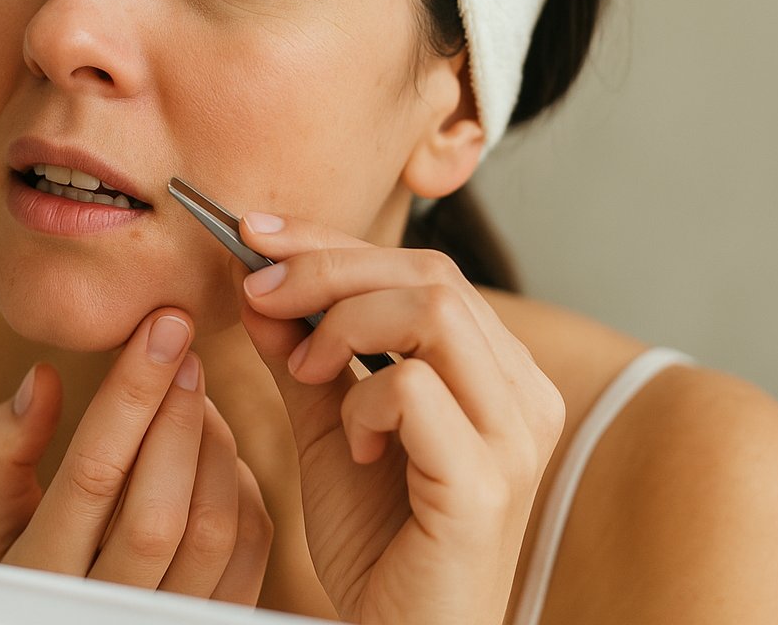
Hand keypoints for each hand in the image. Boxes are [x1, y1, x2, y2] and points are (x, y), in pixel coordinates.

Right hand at [0, 308, 271, 604]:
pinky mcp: (210, 621)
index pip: (92, 474)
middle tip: (185, 348)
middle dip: (179, 417)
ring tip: (196, 396)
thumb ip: (3, 450)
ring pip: (211, 530)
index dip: (131, 394)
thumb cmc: (25, 566)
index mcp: (40, 571)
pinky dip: (243, 491)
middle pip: (157, 511)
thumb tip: (43, 378)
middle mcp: (101, 607)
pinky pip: (248, 553)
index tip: (161, 326)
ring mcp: (161, 621)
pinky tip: (216, 453)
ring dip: (215, 447)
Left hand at [235, 214, 564, 624]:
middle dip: (327, 269)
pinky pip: (415, 391)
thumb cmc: (379, 543)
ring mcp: (514, 437)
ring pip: (432, 311)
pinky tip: (352, 443)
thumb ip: (301, 357)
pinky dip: (361, 401)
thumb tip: (259, 283)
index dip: (334, 242)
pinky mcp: (485, 484)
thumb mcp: (330, 428)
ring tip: (306, 372)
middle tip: (258, 292)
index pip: (424, 269)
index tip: (256, 235)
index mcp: (497, 371)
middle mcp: (522, 394)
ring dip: (343, 324)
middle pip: (430, 275)